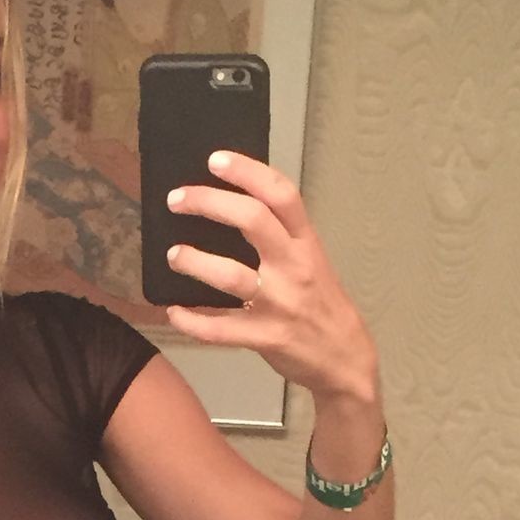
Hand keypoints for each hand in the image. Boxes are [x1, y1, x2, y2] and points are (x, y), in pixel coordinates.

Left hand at [162, 151, 377, 397]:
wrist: (345, 359)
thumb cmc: (320, 304)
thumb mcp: (311, 261)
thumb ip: (281, 238)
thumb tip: (233, 209)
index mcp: (306, 243)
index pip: (280, 194)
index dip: (247, 172)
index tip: (215, 160)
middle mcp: (294, 267)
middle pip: (252, 221)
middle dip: (209, 203)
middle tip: (177, 200)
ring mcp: (280, 303)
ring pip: (231, 275)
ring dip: (195, 262)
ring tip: (174, 255)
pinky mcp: (266, 337)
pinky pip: (220, 330)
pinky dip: (192, 321)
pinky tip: (174, 312)